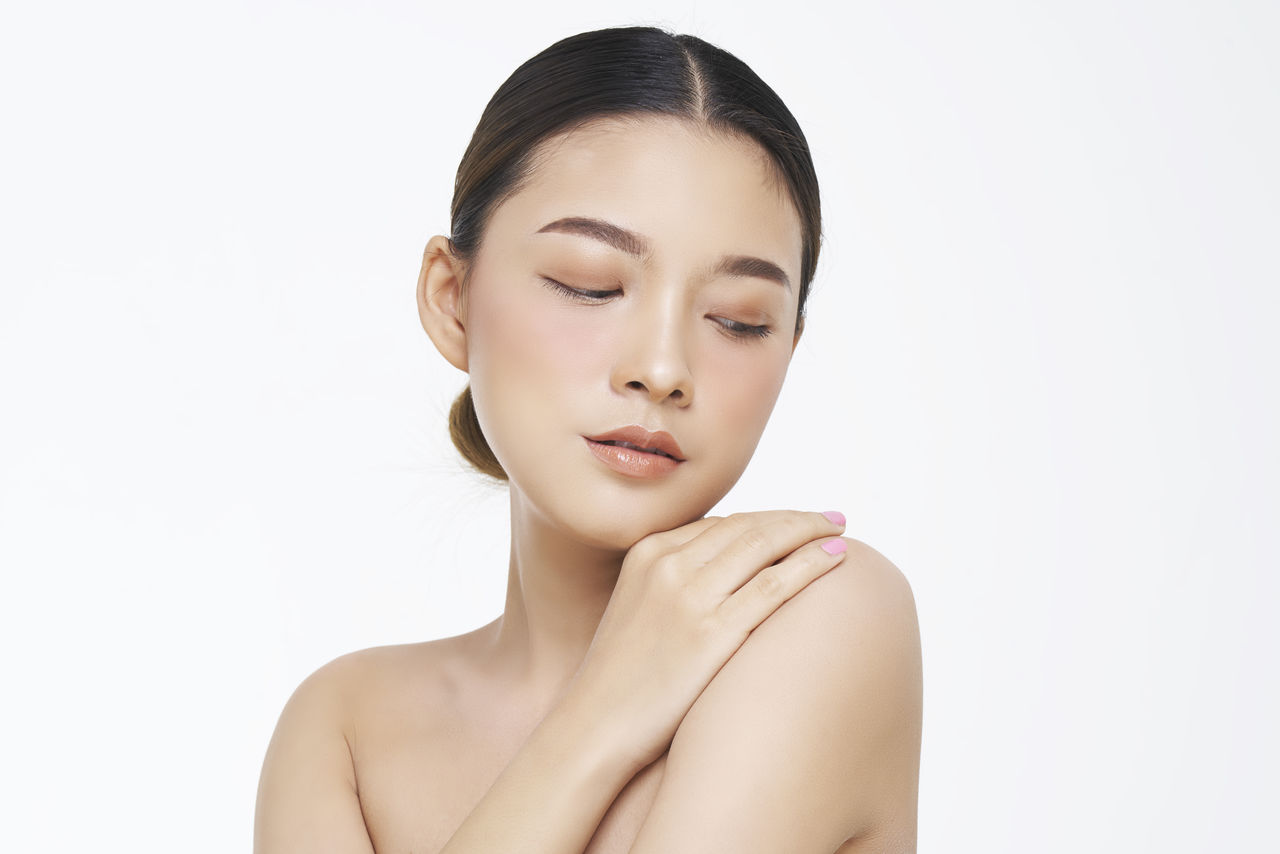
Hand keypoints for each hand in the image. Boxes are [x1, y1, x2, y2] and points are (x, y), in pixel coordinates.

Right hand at [563, 510, 848, 771]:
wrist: (593, 727)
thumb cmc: (623, 679)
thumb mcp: (638, 609)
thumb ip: (674, 583)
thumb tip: (726, 575)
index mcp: (648, 552)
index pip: (723, 523)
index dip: (767, 519)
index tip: (797, 523)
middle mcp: (668, 564)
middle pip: (748, 526)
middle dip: (795, 518)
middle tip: (833, 517)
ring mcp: (689, 597)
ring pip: (765, 545)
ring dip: (811, 531)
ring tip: (842, 530)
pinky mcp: (711, 633)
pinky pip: (775, 585)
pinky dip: (812, 564)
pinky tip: (838, 557)